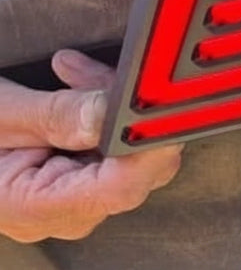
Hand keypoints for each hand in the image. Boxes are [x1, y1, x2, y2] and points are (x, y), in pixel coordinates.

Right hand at [0, 50, 181, 242]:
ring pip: (125, 154)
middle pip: (133, 169)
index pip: (121, 187)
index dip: (149, 145)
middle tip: (90, 70)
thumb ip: (55, 115)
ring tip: (71, 70)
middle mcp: (62, 213)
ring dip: (109, 106)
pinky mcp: (72, 180)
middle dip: (123, 111)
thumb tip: (112, 114)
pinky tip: (73, 82)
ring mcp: (70, 199)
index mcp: (38, 208)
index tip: (158, 103)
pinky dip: (98, 115)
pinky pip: (107, 150)